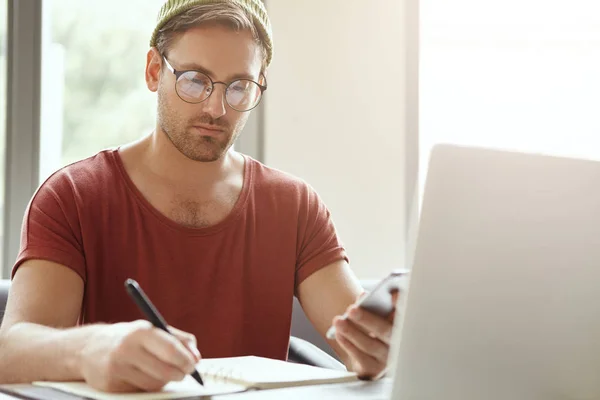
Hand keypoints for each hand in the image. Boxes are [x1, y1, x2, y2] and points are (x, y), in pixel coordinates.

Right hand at [79, 320, 200, 391]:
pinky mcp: (111, 386)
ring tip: (163, 371)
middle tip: (185, 372)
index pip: (170, 349)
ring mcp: (117, 369)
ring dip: (164, 381)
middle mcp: (127, 350)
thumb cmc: (127, 338)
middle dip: (180, 374)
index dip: (186, 360)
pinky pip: (140, 391)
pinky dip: (148, 385)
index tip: (194, 364)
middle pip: (165, 371)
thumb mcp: (151, 329)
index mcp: (140, 332)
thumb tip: (196, 355)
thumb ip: (178, 338)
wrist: (88, 348)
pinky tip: (144, 375)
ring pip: (154, 384)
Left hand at [333, 291, 398, 379]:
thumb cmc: (372, 330)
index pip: (405, 313)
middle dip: (367, 319)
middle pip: (385, 331)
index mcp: (401, 324)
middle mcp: (398, 343)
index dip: (401, 304)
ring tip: (338, 321)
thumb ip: (370, 305)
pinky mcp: (375, 370)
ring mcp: (387, 358)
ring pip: (370, 345)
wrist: (366, 358)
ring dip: (352, 332)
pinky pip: (361, 358)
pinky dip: (348, 344)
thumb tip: (363, 296)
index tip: (392, 295)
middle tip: (351, 310)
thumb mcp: (373, 316)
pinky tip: (339, 334)